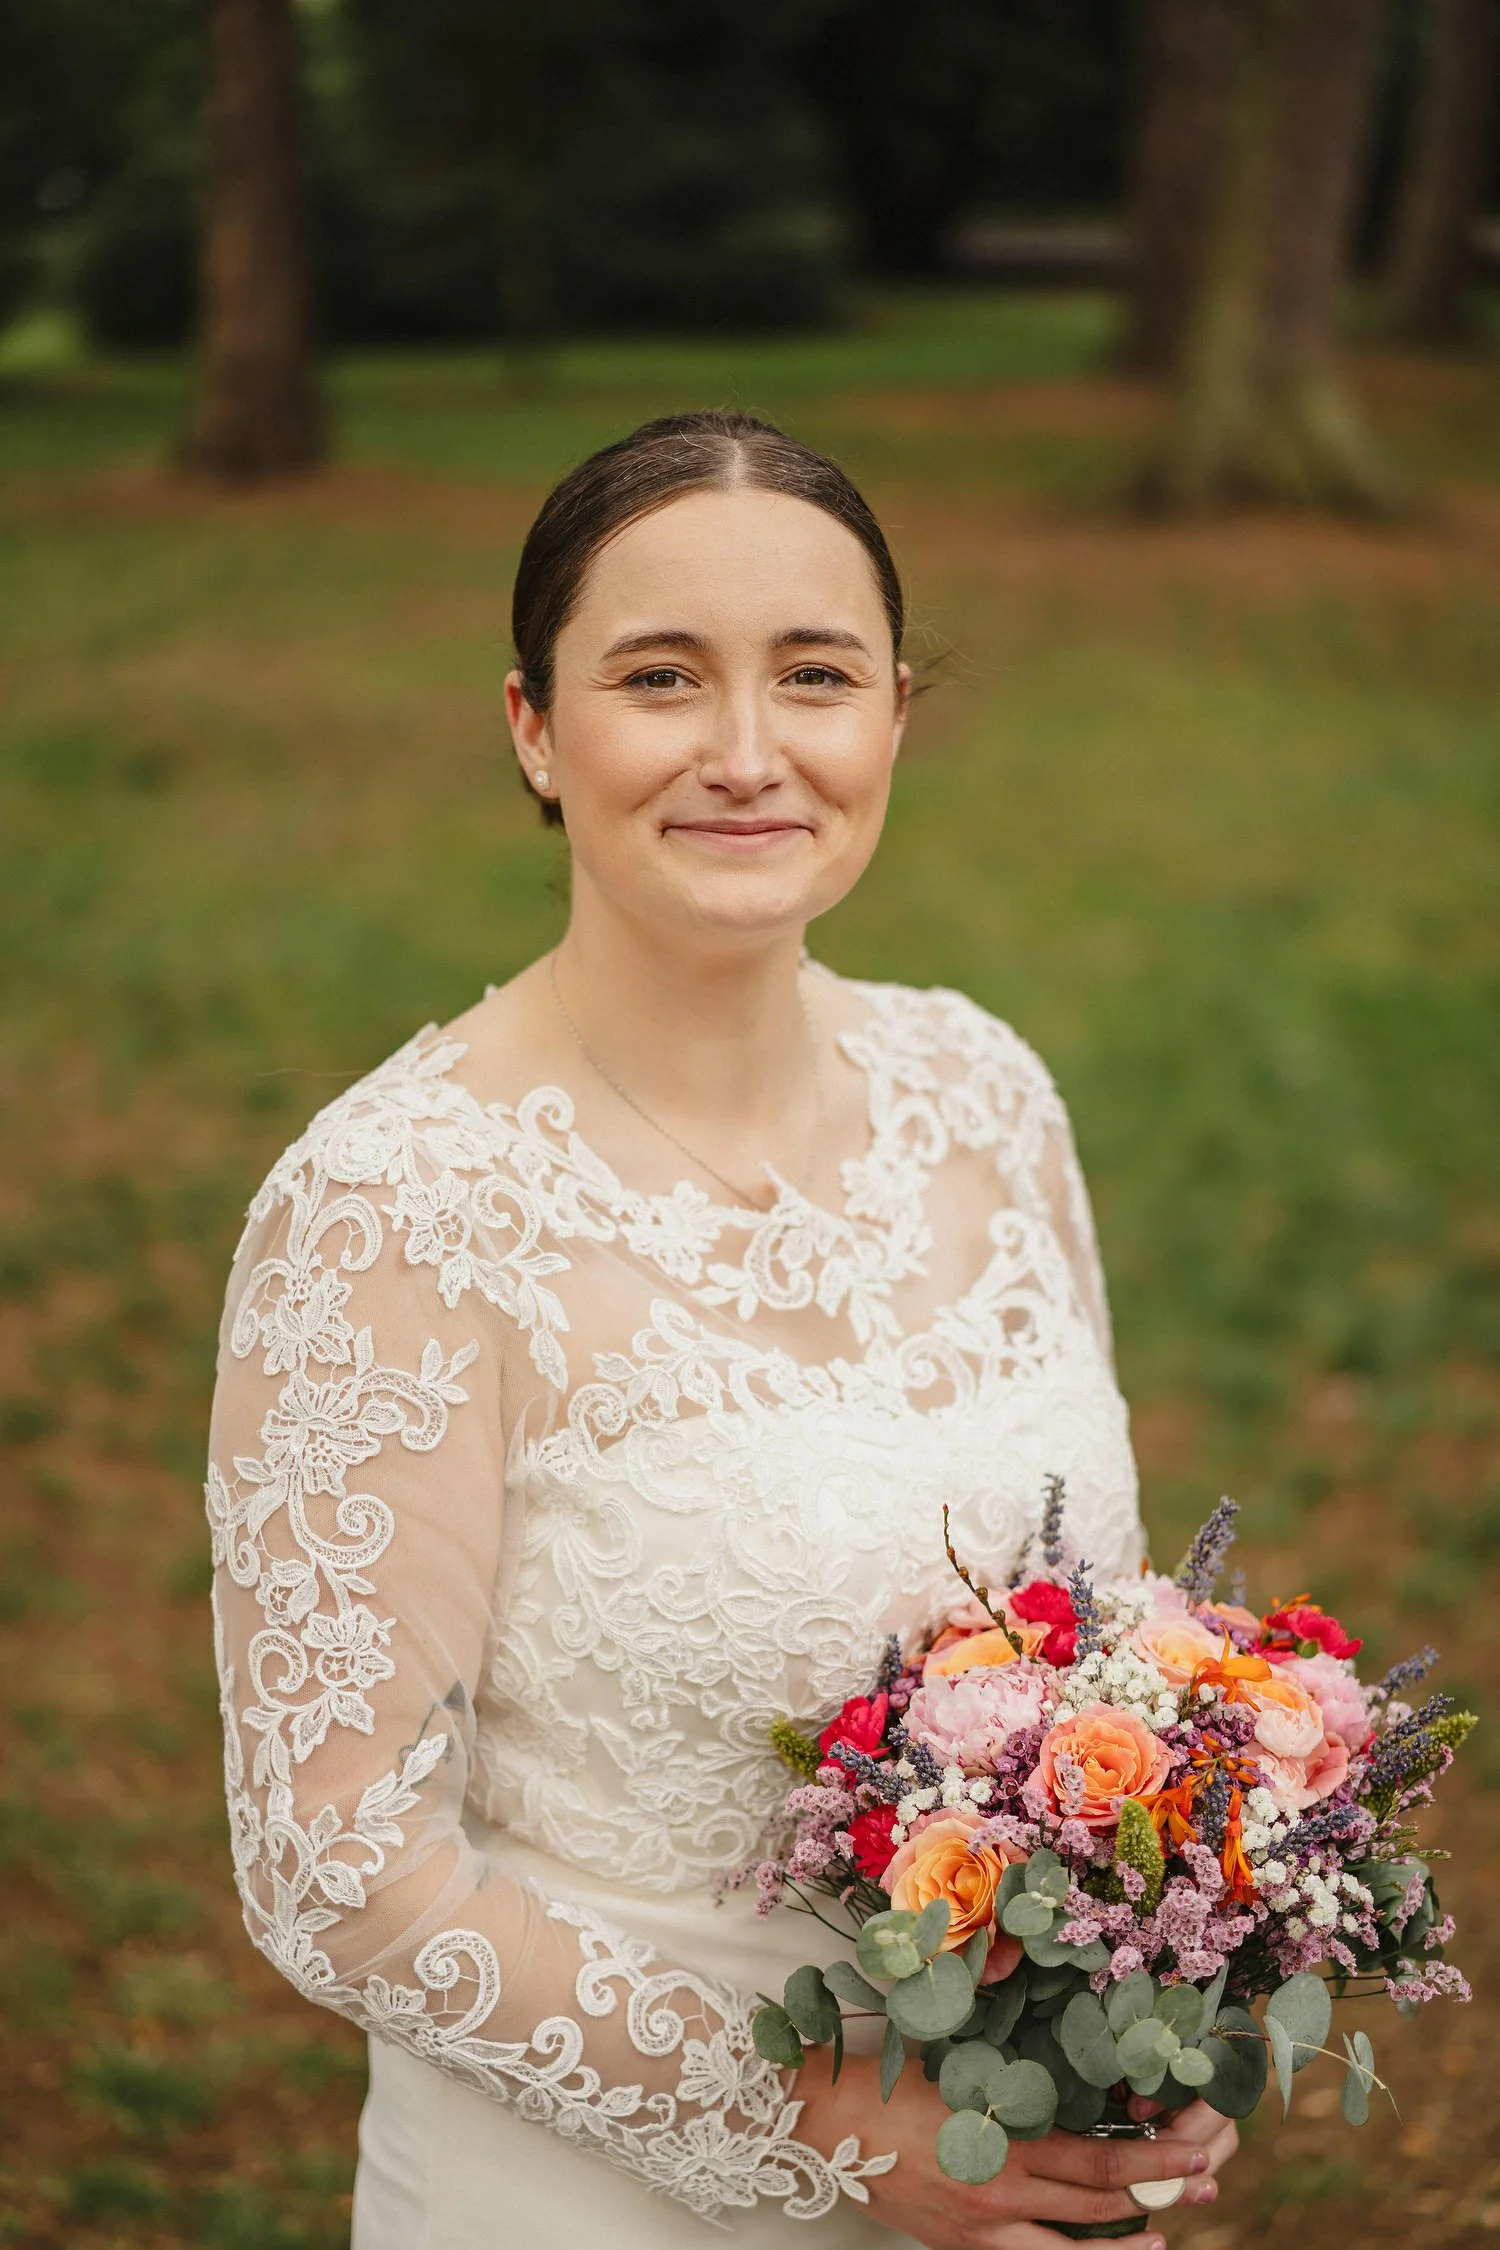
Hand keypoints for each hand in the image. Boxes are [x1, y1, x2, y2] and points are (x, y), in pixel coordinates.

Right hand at [796, 2050, 1236, 2249]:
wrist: (824, 2126)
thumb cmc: (889, 2076)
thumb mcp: (954, 2049)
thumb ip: (1006, 2043)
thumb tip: (1045, 2001)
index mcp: (1004, 2133)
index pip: (1099, 2160)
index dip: (1154, 2160)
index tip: (1196, 2149)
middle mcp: (1002, 2190)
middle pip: (1098, 2204)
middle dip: (1160, 2193)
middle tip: (1207, 2182)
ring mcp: (984, 2228)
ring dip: (1126, 2243)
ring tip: (1168, 2238)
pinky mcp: (963, 2249)